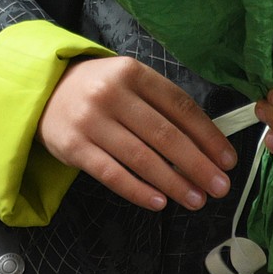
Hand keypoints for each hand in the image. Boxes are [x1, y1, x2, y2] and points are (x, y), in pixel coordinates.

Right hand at [36, 56, 237, 212]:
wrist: (45, 91)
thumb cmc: (99, 90)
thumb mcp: (128, 82)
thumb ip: (161, 105)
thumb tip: (206, 142)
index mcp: (131, 71)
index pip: (179, 105)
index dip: (207, 135)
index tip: (227, 159)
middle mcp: (111, 93)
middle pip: (164, 134)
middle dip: (198, 164)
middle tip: (220, 186)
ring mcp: (91, 120)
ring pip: (141, 158)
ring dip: (174, 183)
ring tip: (196, 199)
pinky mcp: (74, 146)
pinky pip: (113, 174)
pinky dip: (139, 191)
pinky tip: (159, 202)